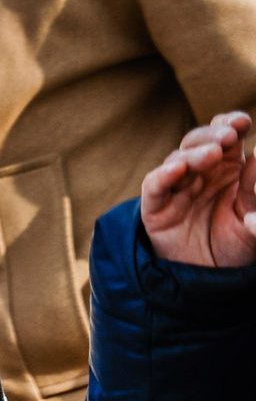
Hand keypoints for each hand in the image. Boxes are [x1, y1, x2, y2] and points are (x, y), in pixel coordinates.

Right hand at [141, 112, 255, 268]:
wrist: (211, 278)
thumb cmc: (236, 243)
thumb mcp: (254, 217)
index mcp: (228, 167)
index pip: (226, 135)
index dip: (230, 123)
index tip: (242, 122)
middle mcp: (200, 172)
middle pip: (199, 141)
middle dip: (211, 135)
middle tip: (228, 137)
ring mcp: (176, 188)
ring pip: (178, 159)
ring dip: (194, 154)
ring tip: (212, 154)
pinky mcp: (156, 207)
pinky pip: (154, 186)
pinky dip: (162, 176)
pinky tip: (177, 170)